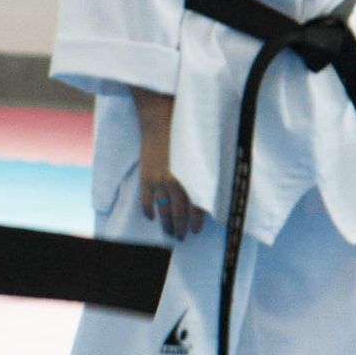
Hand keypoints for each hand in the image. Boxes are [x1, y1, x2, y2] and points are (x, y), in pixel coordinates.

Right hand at [133, 86, 203, 240]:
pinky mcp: (147, 177)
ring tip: (169, 231)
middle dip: (180, 228)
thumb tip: (208, 191)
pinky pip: (147, 201)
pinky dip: (148, 211)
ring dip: (166, 224)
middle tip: (181, 236)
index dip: (196, 222)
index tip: (195, 230)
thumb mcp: (201, 154)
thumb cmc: (186, 132)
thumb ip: (204, 173)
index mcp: (194, 178)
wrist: (161, 118)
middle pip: (179, 214)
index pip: (197, 208)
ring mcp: (160, 182)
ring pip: (163, 211)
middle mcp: (177, 183)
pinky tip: (150, 216)